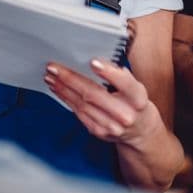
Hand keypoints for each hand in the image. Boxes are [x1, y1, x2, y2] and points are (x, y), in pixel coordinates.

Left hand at [44, 59, 163, 144]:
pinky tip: (58, 89)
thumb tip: (96, 60)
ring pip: (82, 104)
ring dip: (63, 89)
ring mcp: (111, 126)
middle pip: (94, 94)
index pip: (125, 84)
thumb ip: (120, 75)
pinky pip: (79, 113)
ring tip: (51, 76)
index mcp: (138, 99)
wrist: (140, 132)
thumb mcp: (135, 87)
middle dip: (71, 79)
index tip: (93, 62)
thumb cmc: (135, 103)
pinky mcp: (98, 131)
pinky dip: (66, 99)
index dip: (109, 73)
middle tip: (54, 67)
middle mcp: (125, 115)